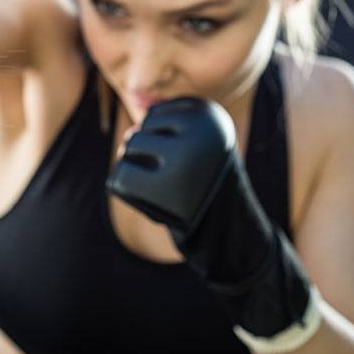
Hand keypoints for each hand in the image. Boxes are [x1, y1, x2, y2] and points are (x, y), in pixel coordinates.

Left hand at [107, 97, 314, 339]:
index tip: (194, 164)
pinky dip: (126, 193)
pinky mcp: (167, 189)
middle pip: (138, 134)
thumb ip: (158, 130)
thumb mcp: (192, 143)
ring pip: (126, 152)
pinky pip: (118, 179)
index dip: (165, 145)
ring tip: (173, 194)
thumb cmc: (206, 187)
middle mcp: (202, 130)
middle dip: (149, 162)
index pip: (154, 115)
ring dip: (140, 176)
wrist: (235, 238)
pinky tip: (155, 206)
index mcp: (210, 114)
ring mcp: (186, 159)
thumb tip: (130, 134)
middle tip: (183, 184)